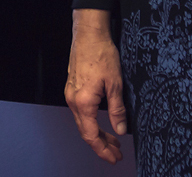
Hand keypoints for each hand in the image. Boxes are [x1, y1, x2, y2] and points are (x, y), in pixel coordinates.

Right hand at [66, 9, 126, 163]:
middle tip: (116, 153)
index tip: (113, 157)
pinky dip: (91, 121)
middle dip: (101, 145)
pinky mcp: (72, 87)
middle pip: (86, 131)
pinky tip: (101, 121)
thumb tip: (120, 129)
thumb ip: (117, 109)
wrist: (88, 34)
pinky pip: (80, 111)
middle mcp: (73, 100)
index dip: (102, 149)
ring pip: (83, 122)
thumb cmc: (100, 53)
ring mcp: (71, 94)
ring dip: (97, 133)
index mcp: (83, 102)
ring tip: (112, 140)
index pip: (91, 135)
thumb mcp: (115, 83)